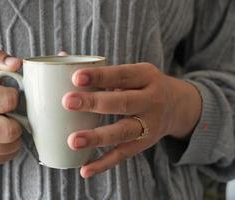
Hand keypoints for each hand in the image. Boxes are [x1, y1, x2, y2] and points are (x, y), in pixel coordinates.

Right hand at [0, 50, 22, 166]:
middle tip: (11, 114)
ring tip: (6, 124)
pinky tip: (1, 136)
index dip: (14, 98)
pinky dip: (10, 147)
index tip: (9, 96)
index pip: (7, 101)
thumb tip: (17, 63)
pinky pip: (7, 157)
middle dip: (16, 121)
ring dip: (15, 135)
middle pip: (9, 131)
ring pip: (11, 146)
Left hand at [62, 62, 201, 177]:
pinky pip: (123, 154)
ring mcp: (149, 124)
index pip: (122, 74)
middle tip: (68, 102)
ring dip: (98, 137)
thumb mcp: (131, 72)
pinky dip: (104, 163)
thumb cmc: (142, 85)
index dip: (100, 76)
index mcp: (146, 75)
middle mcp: (151, 99)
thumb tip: (61, 56)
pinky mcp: (143, 144)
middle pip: (123, 102)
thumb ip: (100, 69)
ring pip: (123, 131)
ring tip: (73, 141)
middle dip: (95, 102)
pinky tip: (85, 169)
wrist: (177, 106)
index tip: (76, 77)